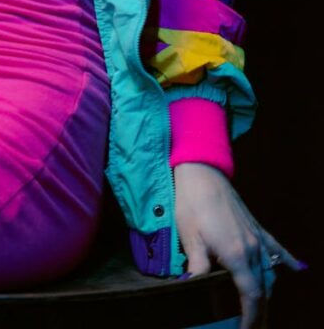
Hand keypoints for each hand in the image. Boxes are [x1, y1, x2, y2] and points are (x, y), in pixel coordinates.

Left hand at [173, 162, 302, 328]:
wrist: (202, 173)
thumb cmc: (192, 204)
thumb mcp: (190, 238)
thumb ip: (197, 268)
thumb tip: (192, 288)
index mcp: (236, 254)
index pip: (251, 295)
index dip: (251, 316)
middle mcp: (252, 248)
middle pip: (262, 288)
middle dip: (259, 311)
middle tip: (252, 326)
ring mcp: (256, 237)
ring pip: (269, 272)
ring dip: (267, 292)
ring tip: (261, 309)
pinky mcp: (255, 226)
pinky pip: (276, 248)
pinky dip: (286, 260)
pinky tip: (298, 269)